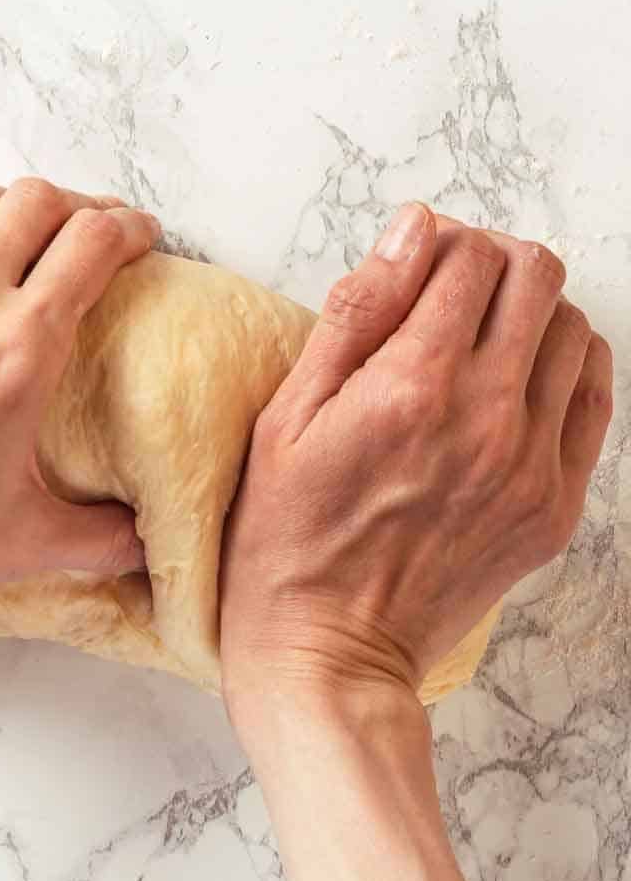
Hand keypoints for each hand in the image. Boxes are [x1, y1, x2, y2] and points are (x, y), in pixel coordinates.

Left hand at [0, 168, 159, 692]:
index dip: (126, 227)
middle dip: (72, 207)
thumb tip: (146, 546)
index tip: (136, 235)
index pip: (92, 244)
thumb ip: (100, 537)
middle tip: (81, 231)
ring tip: (7, 224)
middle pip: (33, 204)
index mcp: (21, 351)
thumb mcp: (24, 543)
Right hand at [218, 202, 612, 718]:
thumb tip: (412, 229)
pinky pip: (594, 399)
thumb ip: (356, 313)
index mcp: (412, 385)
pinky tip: (517, 384)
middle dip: (494, 263)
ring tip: (481, 342)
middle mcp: (487, 416)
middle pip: (537, 277)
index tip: (416, 263)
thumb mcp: (286, 416)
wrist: (330, 651)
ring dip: (531, 315)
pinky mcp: (556, 506)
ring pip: (575, 329)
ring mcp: (532, 464)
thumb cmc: (287, 536)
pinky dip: (564, 369)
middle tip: (453, 291)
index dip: (442, 242)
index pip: (470, 256)